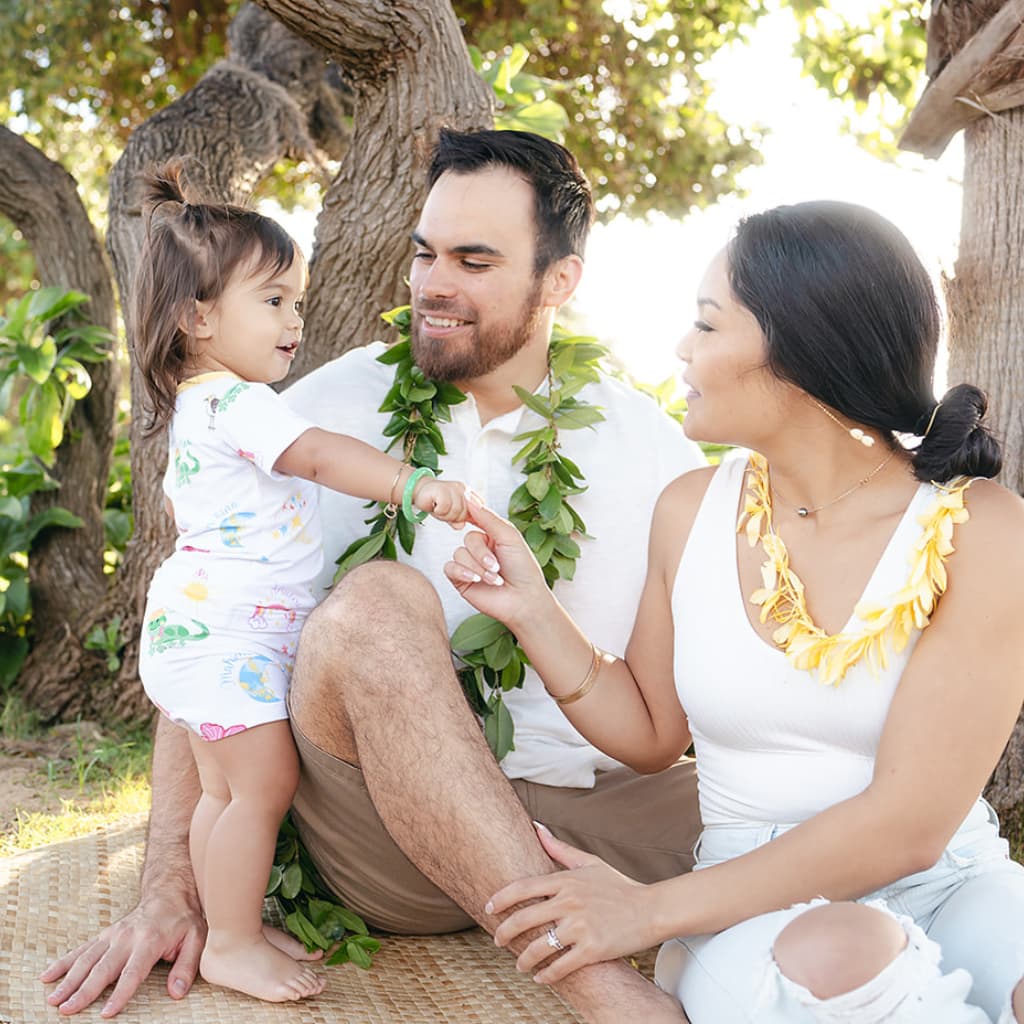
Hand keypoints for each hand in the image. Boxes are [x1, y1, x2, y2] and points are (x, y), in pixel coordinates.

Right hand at [40, 891, 205, 1016]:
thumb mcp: (197, 937)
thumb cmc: (184, 919)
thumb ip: (187, 965)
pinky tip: (47, 976)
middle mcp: (127, 937)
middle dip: (84, 990)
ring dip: (68, 980)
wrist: (169, 892)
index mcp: (150, 940)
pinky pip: (81, 950)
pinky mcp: (104, 936)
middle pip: (103, 967)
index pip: (133, 971)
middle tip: (67, 1010)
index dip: (120, 993)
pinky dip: (63, 963)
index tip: (106, 1013)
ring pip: (86, 959)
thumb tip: (176, 991)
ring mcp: (113, 935)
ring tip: (53, 1000)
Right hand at [414, 478, 469, 525]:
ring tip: (438, 509)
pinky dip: (438, 511)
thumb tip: (461, 526)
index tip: (458, 520)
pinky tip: (433, 506)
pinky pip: (445, 507)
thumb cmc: (436, 501)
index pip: (478, 508)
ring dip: (444, 515)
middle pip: (465, 513)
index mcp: (468, 493)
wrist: (419, 491)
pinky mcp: (441, 489)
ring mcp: (453, 487)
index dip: (470, 517)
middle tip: (442, 512)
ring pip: (456, 511)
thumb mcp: (450, 513)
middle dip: (453, 518)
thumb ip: (457, 520)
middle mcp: (462, 489)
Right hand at [443, 501, 550, 628]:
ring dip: (477, 567)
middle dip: (482, 554)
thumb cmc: (523, 569)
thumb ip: (488, 518)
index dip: (470, 515)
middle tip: (497, 566)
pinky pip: (449, 568)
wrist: (523, 600)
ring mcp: (469, 564)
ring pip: (459, 554)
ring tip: (494, 579)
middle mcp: (479, 548)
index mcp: (493, 535)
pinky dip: (462, 572)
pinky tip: (474, 579)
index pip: (475, 519)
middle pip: (468, 539)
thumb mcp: (509, 537)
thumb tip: (469, 499)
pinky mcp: (460, 579)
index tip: (464, 510)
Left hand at [485, 824, 657, 983]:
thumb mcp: (589, 862)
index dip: (500, 899)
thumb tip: (536, 827)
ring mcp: (580, 926)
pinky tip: (540, 977)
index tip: (488, 907)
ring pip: (539, 946)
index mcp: (566, 881)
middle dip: (504, 933)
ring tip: (520, 964)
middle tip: (497, 940)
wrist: (650, 909)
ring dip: (523, 959)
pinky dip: (546, 975)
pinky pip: (560, 966)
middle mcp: (569, 902)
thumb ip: (559, 848)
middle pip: (524, 919)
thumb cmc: (619, 886)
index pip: (522, 888)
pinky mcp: (592, 949)